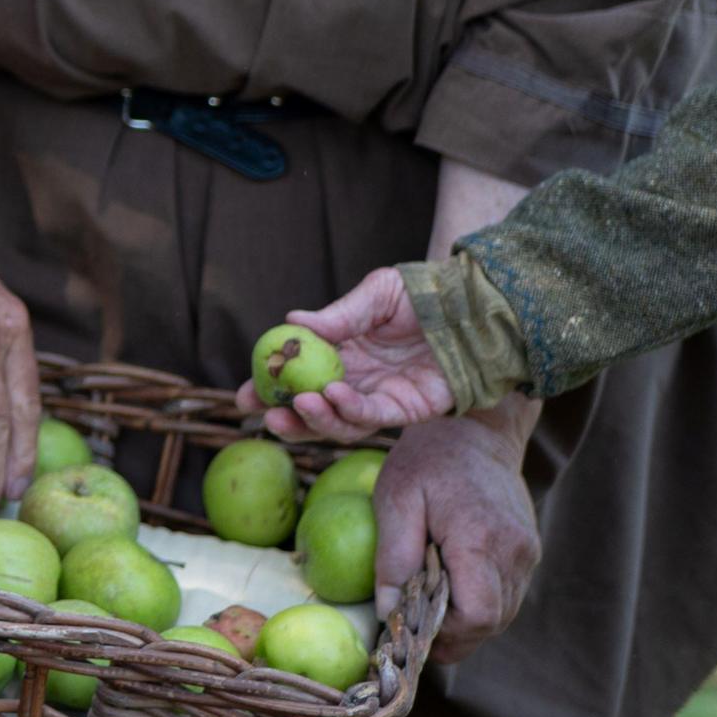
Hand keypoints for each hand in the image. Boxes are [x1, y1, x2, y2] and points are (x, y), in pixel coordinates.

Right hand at [237, 266, 454, 441]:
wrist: (470, 308)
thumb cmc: (423, 294)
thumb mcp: (376, 294)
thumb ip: (339, 314)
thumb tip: (292, 322)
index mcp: (343, 354)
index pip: (300, 378)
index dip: (273, 389)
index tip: (246, 394)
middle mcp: (357, 382)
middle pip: (314, 410)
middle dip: (285, 416)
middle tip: (261, 412)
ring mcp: (380, 399)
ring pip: (339, 422)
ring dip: (315, 418)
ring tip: (299, 402)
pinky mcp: (407, 411)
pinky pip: (373, 418)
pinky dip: (350, 411)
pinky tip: (333, 395)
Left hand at [374, 400, 541, 662]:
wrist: (475, 427)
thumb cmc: (428, 458)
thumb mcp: (396, 497)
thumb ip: (393, 557)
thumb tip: (389, 612)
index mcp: (480, 537)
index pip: (477, 615)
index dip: (446, 631)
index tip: (413, 620)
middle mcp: (514, 550)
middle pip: (491, 623)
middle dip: (453, 632)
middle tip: (417, 616)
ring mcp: (528, 551)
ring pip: (502, 615)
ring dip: (467, 620)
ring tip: (432, 598)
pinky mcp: (530, 549)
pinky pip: (507, 595)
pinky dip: (480, 601)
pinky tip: (452, 582)